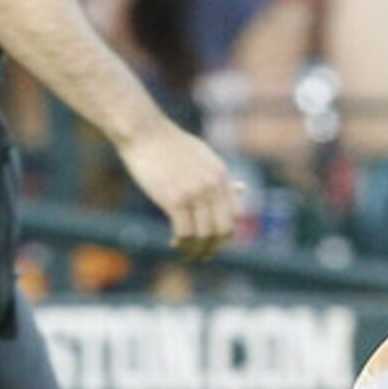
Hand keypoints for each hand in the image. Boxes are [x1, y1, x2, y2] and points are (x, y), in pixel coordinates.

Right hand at [116, 120, 238, 259]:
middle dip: (213, 248)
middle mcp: (213, 185)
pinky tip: (173, 245)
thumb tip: (242, 189)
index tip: (214, 242)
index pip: (235, 215)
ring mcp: (195, 193)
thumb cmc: (171, 145)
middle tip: (202, 255)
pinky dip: (181, 245)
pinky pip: (184, 233)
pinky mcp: (175, 199)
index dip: (225, 234)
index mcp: (222, 175)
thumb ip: (221, 177)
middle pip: (222, 230)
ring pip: (203, 236)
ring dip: (195, 251)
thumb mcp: (204, 157)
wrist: (145, 132)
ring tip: (185, 254)